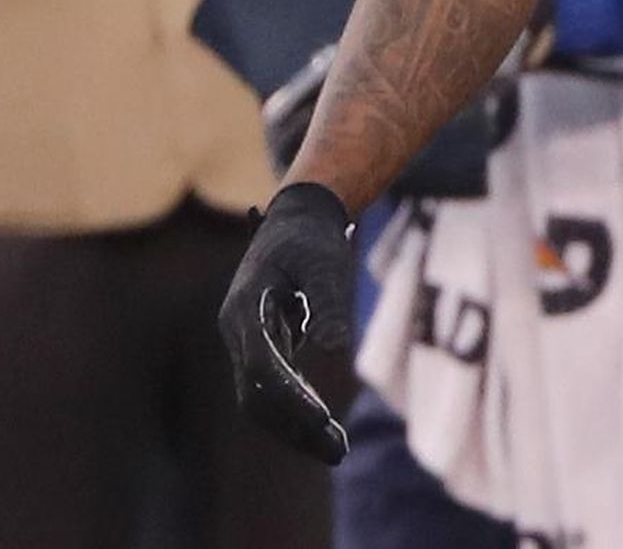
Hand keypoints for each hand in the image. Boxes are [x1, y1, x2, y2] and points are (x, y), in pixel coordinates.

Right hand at [218, 180, 355, 463]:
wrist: (296, 218)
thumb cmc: (311, 237)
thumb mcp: (324, 261)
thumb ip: (327, 301)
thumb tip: (335, 348)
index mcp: (244, 308)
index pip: (259, 365)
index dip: (288, 393)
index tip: (321, 416)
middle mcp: (238, 332)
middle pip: (254, 394)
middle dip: (292, 424)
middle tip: (336, 449)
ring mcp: (247, 343)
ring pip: (261, 400)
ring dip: (295, 428)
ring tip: (338, 451)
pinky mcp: (263, 349)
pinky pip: (274, 391)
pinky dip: (297, 412)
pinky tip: (327, 433)